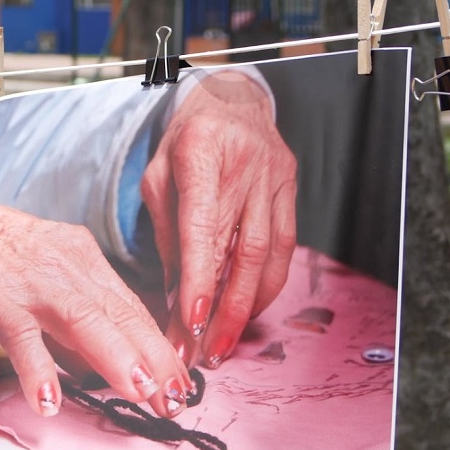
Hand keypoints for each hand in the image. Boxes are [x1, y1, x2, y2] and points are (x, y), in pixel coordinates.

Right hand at [0, 198, 193, 417]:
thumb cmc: (3, 259)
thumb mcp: (55, 274)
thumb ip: (83, 317)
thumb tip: (112, 363)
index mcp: (86, 263)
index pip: (133, 308)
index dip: (160, 346)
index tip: (182, 380)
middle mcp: (68, 271)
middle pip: (120, 314)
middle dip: (153, 357)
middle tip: (175, 396)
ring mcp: (35, 286)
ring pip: (84, 320)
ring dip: (116, 358)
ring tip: (140, 392)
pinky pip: (23, 339)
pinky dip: (37, 370)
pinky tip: (49, 400)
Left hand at [141, 70, 296, 368]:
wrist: (231, 99)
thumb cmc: (185, 142)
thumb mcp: (157, 178)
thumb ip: (166, 235)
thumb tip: (172, 296)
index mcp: (201, 153)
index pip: (202, 227)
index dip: (198, 279)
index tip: (191, 322)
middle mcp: (246, 166)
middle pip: (241, 251)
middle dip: (224, 309)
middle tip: (206, 350)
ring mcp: (276, 178)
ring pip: (268, 255)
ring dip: (248, 305)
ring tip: (224, 341)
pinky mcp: (292, 190)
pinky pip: (285, 248)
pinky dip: (267, 285)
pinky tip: (248, 310)